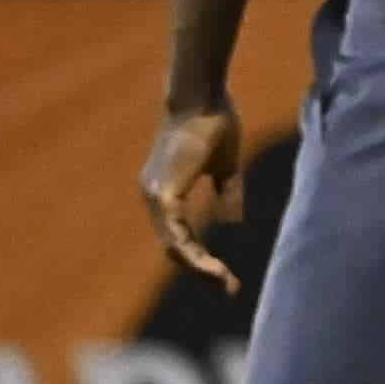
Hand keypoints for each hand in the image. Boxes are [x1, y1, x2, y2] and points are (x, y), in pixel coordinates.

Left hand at [140, 101, 247, 292]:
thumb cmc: (214, 121)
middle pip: (173, 247)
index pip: (179, 235)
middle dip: (200, 270)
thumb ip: (227, 192)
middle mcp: (153, 196)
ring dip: (198, 267)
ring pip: (174, 245)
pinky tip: (212, 265)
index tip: (226, 275)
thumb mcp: (226, 165)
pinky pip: (177, 233)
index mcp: (165, 190)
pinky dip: (193, 252)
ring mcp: (155, 196)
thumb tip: (231, 223)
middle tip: (228, 287)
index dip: (201, 257)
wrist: (200, 96)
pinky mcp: (164, 194)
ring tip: (223, 281)